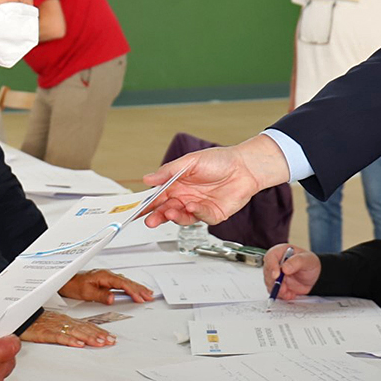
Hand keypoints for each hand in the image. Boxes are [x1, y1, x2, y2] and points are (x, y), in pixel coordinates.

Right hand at [19, 311, 116, 348]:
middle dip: (99, 335)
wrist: (19, 317)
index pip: (86, 326)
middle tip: (111, 341)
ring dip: (89, 337)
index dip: (99, 331)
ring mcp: (55, 327)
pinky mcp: (45, 333)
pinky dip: (70, 340)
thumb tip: (81, 339)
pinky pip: (59, 337)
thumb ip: (67, 331)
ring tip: (100, 342)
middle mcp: (63, 322)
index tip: (110, 337)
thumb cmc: (35, 322)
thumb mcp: (54, 325)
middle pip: (84, 329)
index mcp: (66, 321)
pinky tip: (78, 344)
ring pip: (75, 332)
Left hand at [57, 269, 153, 304]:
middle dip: (139, 289)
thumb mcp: (86, 293)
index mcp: (104, 276)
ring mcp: (107, 277)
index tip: (140, 298)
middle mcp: (107, 275)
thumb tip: (112, 298)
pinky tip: (135, 290)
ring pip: (126, 282)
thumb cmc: (74, 285)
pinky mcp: (106, 281)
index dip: (132, 291)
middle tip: (150, 296)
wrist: (66, 281)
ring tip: (148, 293)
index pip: (122, 284)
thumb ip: (101, 295)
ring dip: (137, 288)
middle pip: (127, 282)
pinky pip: (122, 283)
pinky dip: (130, 287)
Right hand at [142, 134, 289, 228]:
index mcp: (177, 184)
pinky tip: (192, 206)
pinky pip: (200, 217)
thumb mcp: (190, 161)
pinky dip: (195, 213)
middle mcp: (185, 197)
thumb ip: (168, 171)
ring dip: (173, 216)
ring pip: (181, 217)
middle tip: (149, 221)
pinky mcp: (213, 215)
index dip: (146, 204)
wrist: (245, 167)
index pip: (157, 197)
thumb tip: (148, 179)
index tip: (135, 210)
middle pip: (166, 210)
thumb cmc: (219, 160)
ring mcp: (198, 207)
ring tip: (170, 212)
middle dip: (156, 216)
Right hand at [262, 243, 321, 299]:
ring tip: (287, 292)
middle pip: (267, 271)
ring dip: (277, 289)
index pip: (271, 256)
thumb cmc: (310, 263)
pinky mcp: (278, 284)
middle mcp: (276, 263)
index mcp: (281, 252)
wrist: (314, 276)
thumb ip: (296, 262)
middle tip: (283, 288)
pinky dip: (281, 295)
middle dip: (274, 281)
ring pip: (269, 282)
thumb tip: (284, 268)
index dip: (271, 266)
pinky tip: (290, 294)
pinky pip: (274, 291)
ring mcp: (276, 274)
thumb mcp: (307, 260)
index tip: (276, 275)